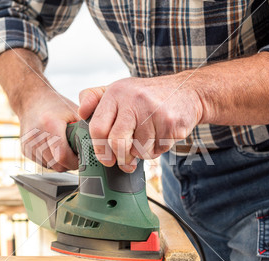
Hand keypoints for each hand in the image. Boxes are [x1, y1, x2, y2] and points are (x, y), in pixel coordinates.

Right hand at [0, 48, 78, 171]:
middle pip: (57, 164)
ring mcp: (28, 144)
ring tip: (67, 149)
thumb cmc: (55, 105)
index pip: (62, 156)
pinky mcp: (25, 150)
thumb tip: (100, 146)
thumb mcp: (74, 112)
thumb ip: (86, 129)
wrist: (31, 100)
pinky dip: (52, 161)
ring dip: (62, 163)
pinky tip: (55, 149)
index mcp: (49, 124)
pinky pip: (43, 164)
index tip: (83, 158)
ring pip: (51, 167)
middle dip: (70, 163)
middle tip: (78, 155)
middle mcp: (36, 135)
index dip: (76, 161)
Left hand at [78, 75, 204, 171]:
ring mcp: (153, 111)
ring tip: (146, 140)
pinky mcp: (170, 123)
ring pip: (138, 150)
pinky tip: (160, 137)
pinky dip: (156, 150)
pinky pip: (156, 150)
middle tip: (124, 161)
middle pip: (117, 143)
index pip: (97, 128)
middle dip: (120, 158)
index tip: (105, 158)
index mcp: (116, 92)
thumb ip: (95, 98)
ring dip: (141, 153)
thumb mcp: (120, 89)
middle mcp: (133, 100)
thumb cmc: (148, 95)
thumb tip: (80, 113)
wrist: (187, 91)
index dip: (99, 149)